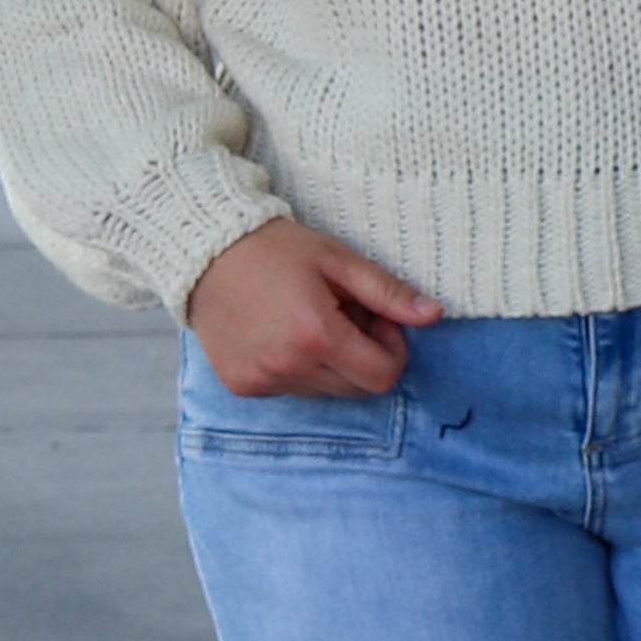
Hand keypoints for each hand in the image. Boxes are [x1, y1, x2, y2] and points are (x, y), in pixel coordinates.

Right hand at [187, 218, 440, 396]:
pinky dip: (296, 368)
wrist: (205, 251)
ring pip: (323, 392)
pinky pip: (289, 390)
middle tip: (342, 314)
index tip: (376, 319)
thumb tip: (435, 316)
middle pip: (356, 389)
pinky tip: (279, 332)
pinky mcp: (241, 387)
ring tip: (307, 320)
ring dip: (329, 364)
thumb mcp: (338, 261)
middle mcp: (287, 367)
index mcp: (317, 335)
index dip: (391, 349)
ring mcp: (261, 381)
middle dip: (362, 356)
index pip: (382, 376)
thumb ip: (388, 293)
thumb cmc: (276, 248)